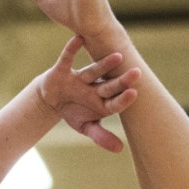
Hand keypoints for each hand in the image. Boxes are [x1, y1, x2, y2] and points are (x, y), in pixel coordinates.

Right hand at [37, 36, 139, 151]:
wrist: (52, 101)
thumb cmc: (73, 112)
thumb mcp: (85, 127)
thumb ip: (101, 136)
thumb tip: (120, 149)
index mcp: (101, 101)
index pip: (115, 101)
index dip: (124, 99)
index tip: (135, 94)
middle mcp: (93, 87)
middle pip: (109, 84)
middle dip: (121, 80)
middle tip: (137, 73)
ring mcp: (79, 78)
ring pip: (93, 71)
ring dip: (105, 64)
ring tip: (118, 57)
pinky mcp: (62, 70)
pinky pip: (67, 58)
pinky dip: (71, 49)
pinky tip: (78, 39)